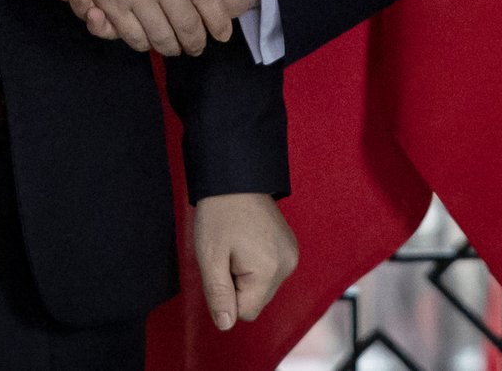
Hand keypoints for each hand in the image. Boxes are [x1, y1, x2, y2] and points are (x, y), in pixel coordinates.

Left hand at [193, 193, 297, 329]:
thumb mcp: (210, 256)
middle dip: (237, 284)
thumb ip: (218, 294)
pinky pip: (270, 271)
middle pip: (256, 300)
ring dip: (246, 274)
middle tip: (227, 252)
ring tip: (237, 244)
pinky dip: (256, 263)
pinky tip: (247, 240)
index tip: (222, 264)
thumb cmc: (220, 213)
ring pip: (262, 286)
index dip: (226, 293)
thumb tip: (226, 324)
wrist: (235, 176)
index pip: (245, 312)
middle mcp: (287, 264)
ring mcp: (291, 253)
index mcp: (269, 270)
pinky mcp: (290, 245)